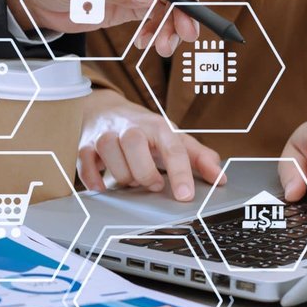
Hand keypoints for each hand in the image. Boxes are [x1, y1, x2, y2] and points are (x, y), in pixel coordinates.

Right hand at [77, 89, 222, 199]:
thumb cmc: (144, 129)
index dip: (180, 173)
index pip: (172, 148)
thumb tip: (220, 177)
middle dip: (145, 174)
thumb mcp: (174, 138)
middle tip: (152, 183)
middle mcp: (131, 128)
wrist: (105, 109)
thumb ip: (199, 157)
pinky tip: (104, 186)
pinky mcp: (85, 145)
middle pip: (135, 147)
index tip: (185, 196)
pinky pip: (86, 166)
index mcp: (158, 126)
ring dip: (123, 177)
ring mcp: (106, 135)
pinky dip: (94, 180)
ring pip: (111, 158)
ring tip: (131, 178)